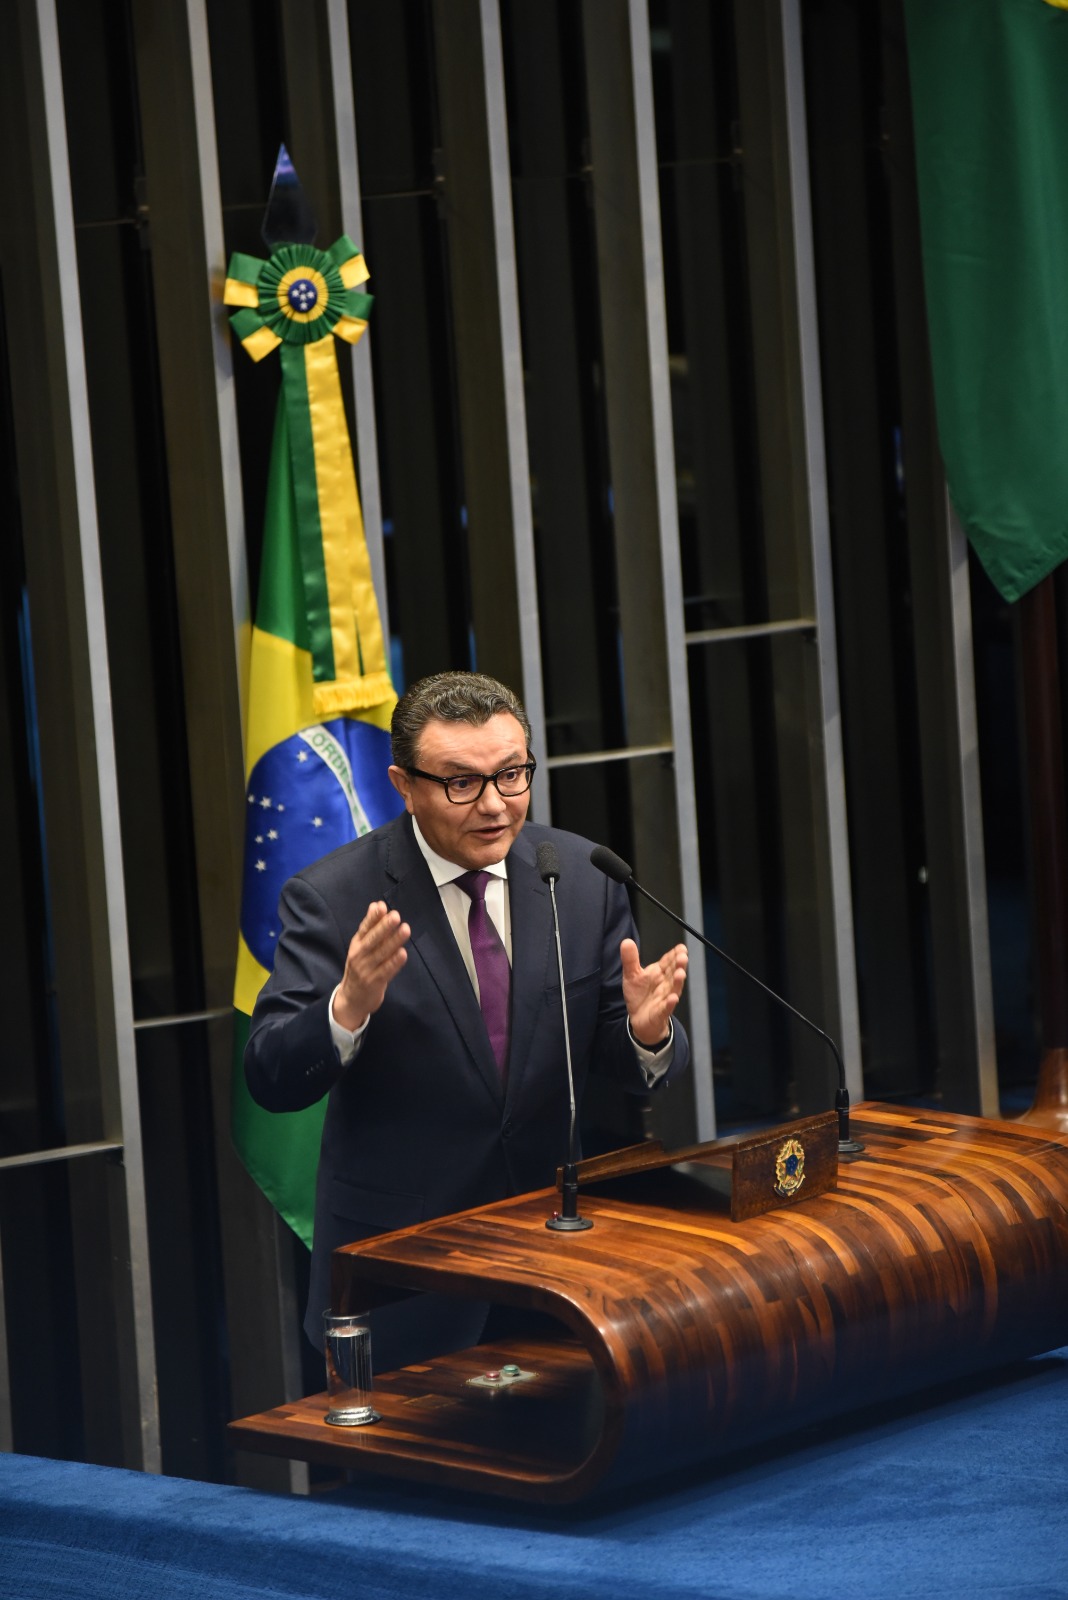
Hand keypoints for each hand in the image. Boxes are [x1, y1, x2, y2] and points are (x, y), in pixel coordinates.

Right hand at [333, 901, 409, 1031]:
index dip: (372, 917)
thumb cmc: (360, 967)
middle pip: (372, 940)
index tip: (381, 906)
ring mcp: (366, 969)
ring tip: (405, 929)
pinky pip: (386, 971)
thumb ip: (370, 927)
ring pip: (381, 954)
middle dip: (384, 927)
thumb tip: (377, 904)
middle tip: (396, 916)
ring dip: (394, 941)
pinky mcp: (374, 982)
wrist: (352, 999)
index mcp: (356, 944)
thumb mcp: (361, 946)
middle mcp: (359, 955)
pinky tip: (403, 953)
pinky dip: (394, 962)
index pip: (364, 928)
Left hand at [621, 938, 687, 1047]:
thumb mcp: (631, 975)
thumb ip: (630, 959)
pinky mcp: (660, 1012)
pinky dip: (670, 1003)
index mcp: (659, 973)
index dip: (675, 954)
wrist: (639, 1019)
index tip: (681, 948)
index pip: (668, 961)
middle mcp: (665, 984)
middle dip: (679, 965)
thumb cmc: (639, 995)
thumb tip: (626, 941)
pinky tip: (673, 998)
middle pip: (674, 973)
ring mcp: (664, 998)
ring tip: (681, 973)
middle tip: (682, 957)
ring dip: (678, 982)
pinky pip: (666, 1008)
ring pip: (673, 989)